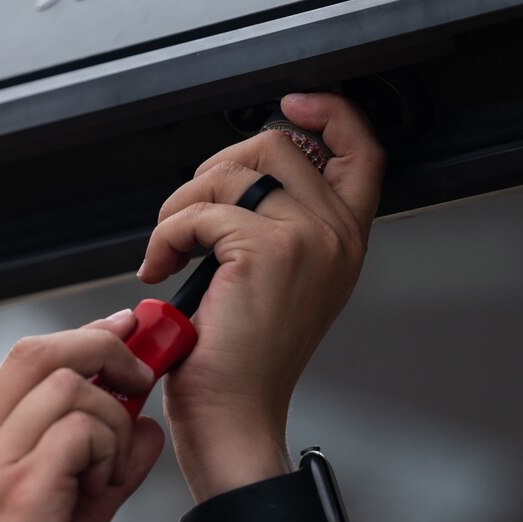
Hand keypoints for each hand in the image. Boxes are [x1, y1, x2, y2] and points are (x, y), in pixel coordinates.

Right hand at [0, 315, 165, 521]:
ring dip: (112, 420)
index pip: (23, 365)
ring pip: (70, 387)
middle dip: (103, 349)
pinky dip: (110, 451)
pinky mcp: (20, 489)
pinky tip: (105, 491)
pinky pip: (82, 429)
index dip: (81, 341)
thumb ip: (104, 474)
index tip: (124, 338)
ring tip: (110, 476)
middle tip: (143, 374)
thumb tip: (143, 431)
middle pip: (39, 351)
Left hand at [136, 92, 384, 497]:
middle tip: (190, 218)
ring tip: (172, 247)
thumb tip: (242, 174)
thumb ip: (280, 225)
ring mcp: (306, 239)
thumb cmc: (242, 363)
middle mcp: (336, 236)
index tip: (292, 103)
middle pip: (276, 145)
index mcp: (345, 240)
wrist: (233, 417)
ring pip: (233, 169)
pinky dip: (166, 235)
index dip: (328, 112)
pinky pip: (200, 210)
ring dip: (183, 202)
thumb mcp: (278, 283)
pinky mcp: (264, 251)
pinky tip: (162, 267)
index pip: (360, 148)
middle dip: (215, 170)